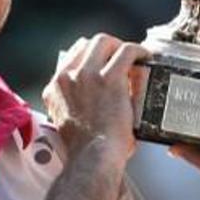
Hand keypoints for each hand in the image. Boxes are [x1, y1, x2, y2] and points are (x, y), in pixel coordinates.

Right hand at [42, 34, 149, 159]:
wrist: (92, 158)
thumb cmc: (86, 149)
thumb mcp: (67, 121)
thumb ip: (74, 103)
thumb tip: (92, 96)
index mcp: (55, 87)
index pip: (72, 55)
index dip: (90, 55)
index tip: (103, 60)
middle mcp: (68, 77)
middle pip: (87, 44)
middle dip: (105, 47)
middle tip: (119, 55)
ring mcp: (87, 75)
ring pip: (104, 41)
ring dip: (119, 45)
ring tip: (132, 54)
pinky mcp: (110, 78)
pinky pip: (126, 51)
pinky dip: (138, 50)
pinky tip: (145, 57)